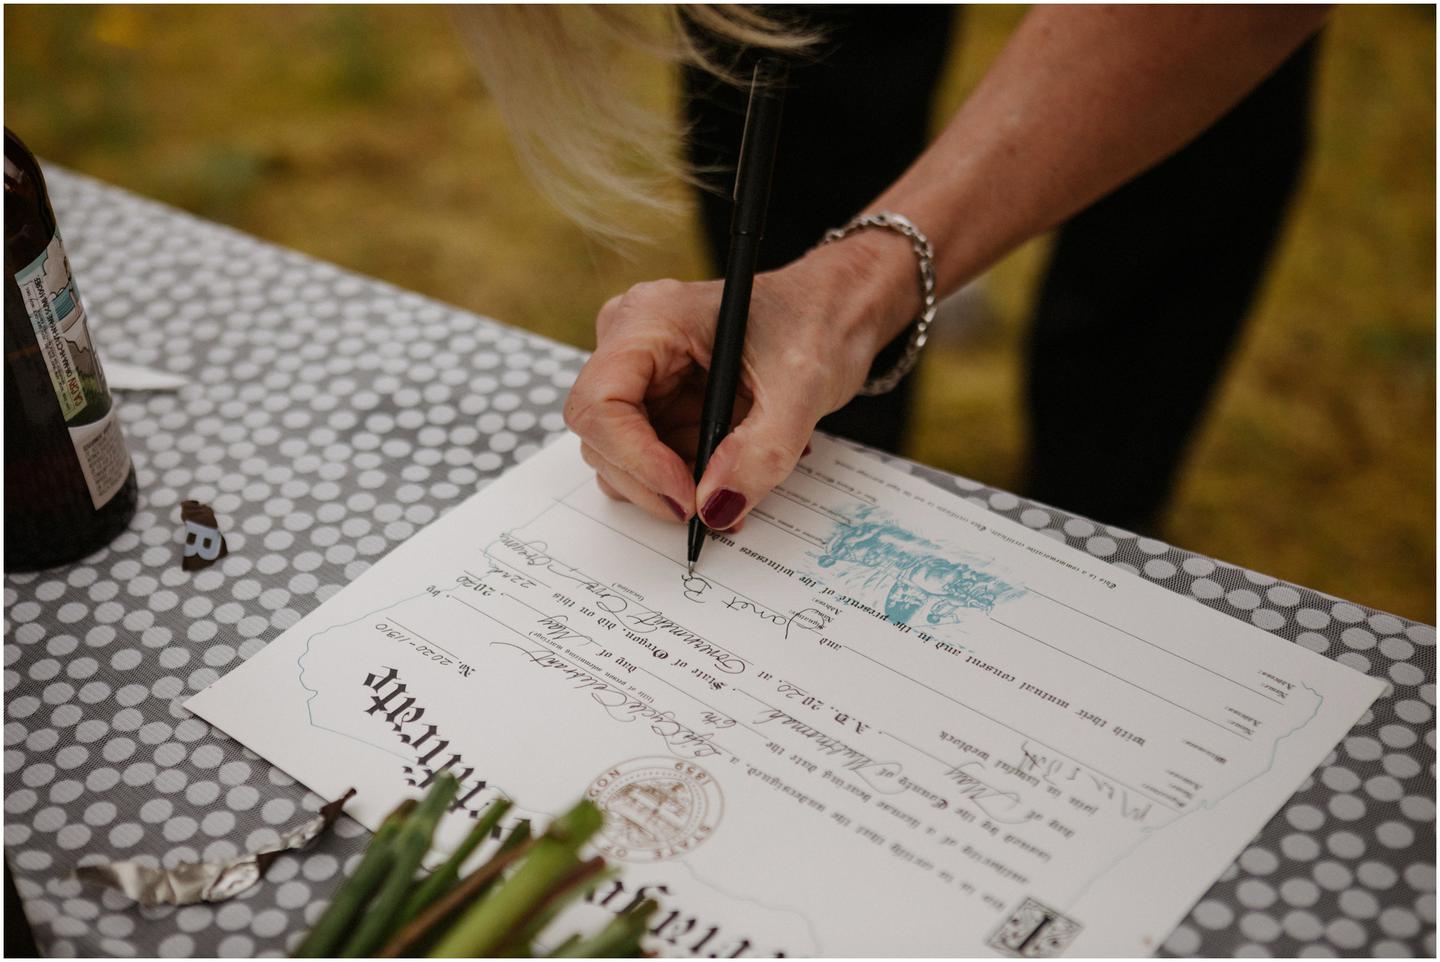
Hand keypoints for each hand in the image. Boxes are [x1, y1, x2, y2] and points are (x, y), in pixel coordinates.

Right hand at [564, 231, 916, 528]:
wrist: (835, 310)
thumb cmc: (817, 321)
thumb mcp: (802, 388)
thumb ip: (760, 453)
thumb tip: (715, 508)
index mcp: (651, 318)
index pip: (601, 402)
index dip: (635, 459)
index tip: (686, 496)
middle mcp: (631, 342)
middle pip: (602, 436)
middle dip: (652, 483)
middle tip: (711, 508)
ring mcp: (641, 374)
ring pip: (620, 455)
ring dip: (670, 485)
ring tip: (733, 481)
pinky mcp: (657, 400)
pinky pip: (649, 457)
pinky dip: (684, 478)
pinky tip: (729, 470)